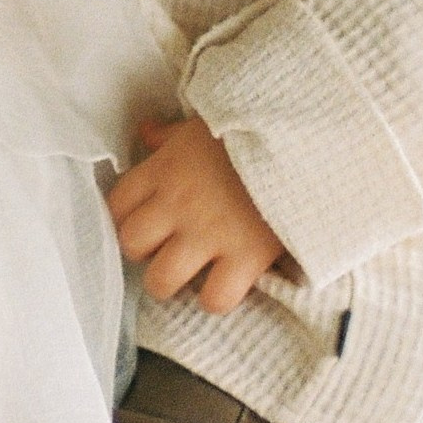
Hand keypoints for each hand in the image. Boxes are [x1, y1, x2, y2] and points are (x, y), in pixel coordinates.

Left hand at [105, 116, 282, 310]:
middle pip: (131, 245)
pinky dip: (217, 298)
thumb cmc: (251, 129)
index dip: (126, 218)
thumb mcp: (202, 124)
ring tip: (191, 273)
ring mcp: (209, 233)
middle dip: (145, 251)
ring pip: (161, 280)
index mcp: (164, 170)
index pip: (117, 205)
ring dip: (172, 282)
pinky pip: (214, 298)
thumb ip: (169, 135)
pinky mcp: (246, 256)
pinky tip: (226, 283)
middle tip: (167, 247)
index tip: (146, 220)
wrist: (305, 139)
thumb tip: (145, 132)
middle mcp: (178, 204)